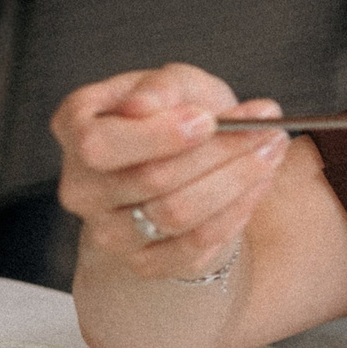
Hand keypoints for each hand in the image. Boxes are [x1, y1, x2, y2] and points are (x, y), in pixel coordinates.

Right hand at [51, 64, 288, 281]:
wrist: (191, 166)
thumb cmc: (178, 115)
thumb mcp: (176, 84)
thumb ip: (163, 87)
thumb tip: (144, 105)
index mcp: (75, 128)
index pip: (98, 143)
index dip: (156, 135)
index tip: (207, 120)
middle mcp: (81, 186)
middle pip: (150, 178)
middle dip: (219, 151)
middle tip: (267, 128)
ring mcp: (109, 231)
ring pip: (176, 213)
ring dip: (237, 179)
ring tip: (271, 148)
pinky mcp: (145, 263)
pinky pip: (196, 244)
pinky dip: (238, 210)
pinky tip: (260, 182)